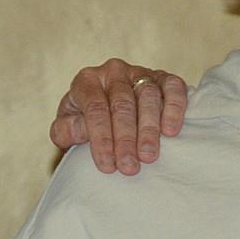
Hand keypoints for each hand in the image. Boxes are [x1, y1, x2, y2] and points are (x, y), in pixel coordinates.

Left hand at [49, 58, 188, 174]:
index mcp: (86, 81)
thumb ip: (66, 130)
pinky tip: (170, 131)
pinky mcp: (163, 78)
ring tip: (149, 156)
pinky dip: (174, 107)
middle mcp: (113, 72)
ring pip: (148, 95)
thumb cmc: (85, 123)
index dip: (101, 138)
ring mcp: (140, 73)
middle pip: (122, 104)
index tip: (107, 165)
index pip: (95, 108)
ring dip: (149, 128)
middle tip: (129, 166)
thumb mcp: (65, 128)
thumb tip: (83, 131)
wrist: (107, 111)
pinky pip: (172, 87)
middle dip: (126, 138)